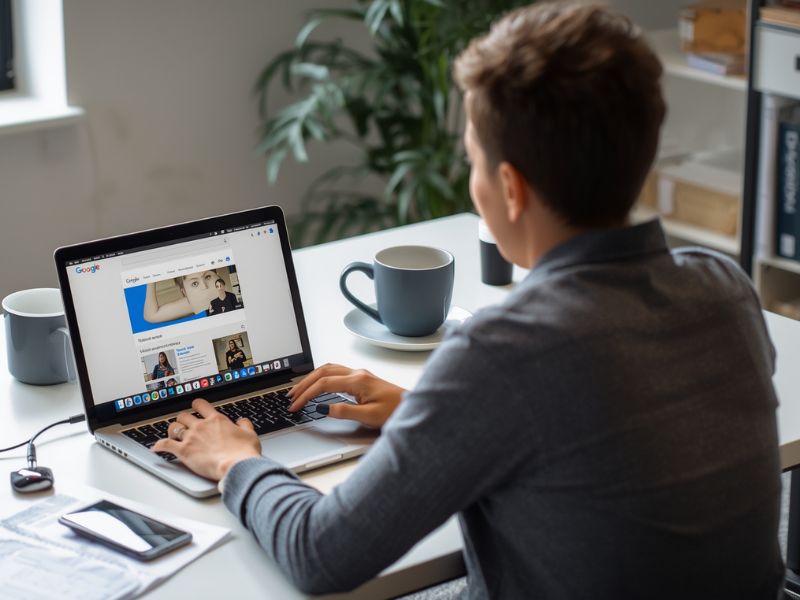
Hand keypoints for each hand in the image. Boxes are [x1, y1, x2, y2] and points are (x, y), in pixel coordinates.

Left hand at [152, 399, 261, 480]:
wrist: (237, 465)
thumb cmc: (244, 452)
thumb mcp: (250, 434)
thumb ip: (244, 425)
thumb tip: (242, 420)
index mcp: (216, 420)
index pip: (201, 405)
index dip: (196, 405)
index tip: (196, 407)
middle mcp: (201, 426)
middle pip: (184, 416)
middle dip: (183, 420)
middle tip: (185, 425)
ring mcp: (191, 438)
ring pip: (174, 427)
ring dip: (172, 430)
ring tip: (172, 435)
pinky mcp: (184, 452)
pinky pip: (165, 445)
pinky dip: (159, 445)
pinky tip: (156, 447)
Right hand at [287, 363, 404, 428]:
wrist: (414, 407)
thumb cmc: (396, 411)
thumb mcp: (370, 416)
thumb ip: (345, 412)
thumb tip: (324, 409)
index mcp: (358, 381)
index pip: (324, 384)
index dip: (306, 395)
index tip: (295, 406)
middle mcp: (358, 374)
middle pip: (323, 372)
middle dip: (304, 384)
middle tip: (291, 397)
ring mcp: (360, 375)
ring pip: (328, 369)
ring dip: (312, 378)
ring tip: (299, 390)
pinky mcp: (362, 379)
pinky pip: (336, 373)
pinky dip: (322, 377)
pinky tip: (318, 385)